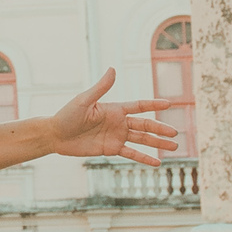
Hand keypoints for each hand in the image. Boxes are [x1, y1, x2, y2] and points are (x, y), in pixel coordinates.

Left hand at [51, 68, 188, 163]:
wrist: (55, 135)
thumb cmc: (67, 115)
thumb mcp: (84, 101)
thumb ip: (101, 87)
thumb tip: (113, 69)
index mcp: (115, 108)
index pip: (139, 106)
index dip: (154, 105)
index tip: (169, 104)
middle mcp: (119, 122)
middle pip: (145, 124)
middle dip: (160, 128)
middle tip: (176, 132)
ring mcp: (116, 136)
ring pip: (142, 139)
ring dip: (157, 143)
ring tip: (174, 146)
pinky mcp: (110, 149)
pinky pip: (131, 153)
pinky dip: (144, 158)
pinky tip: (157, 162)